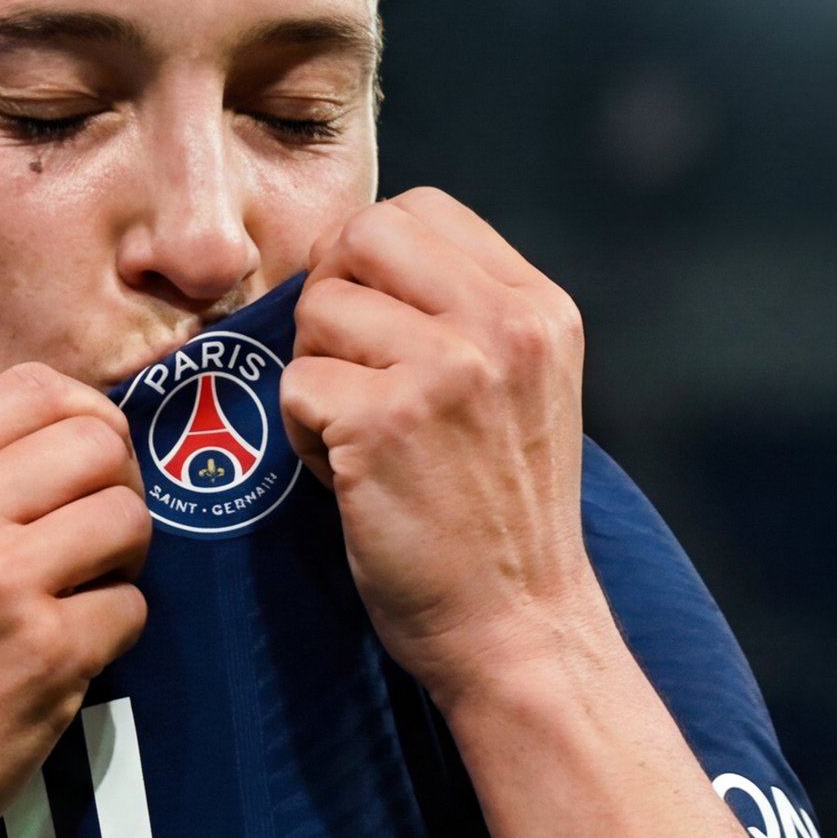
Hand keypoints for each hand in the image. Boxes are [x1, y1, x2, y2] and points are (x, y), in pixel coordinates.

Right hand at [0, 364, 148, 837]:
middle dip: (115, 492)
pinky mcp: (46, 654)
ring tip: (72, 604)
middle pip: (99, 441)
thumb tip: (75, 431)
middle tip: (89, 547)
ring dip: (121, 566)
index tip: (85, 470)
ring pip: (129, 518)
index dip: (86, 419)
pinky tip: (61, 663)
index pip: (36, 385)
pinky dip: (111, 637)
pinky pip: (132, 609)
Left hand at [281, 189, 602, 706]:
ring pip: (317, 312)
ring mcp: (446, 370)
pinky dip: (306, 438)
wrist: (519, 628)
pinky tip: (352, 480)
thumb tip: (346, 261)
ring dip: (317, 377)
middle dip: (330, 299)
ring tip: (361, 440)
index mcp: (539, 307)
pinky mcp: (386, 424)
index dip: (369, 258)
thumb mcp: (517, 388)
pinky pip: (296, 386)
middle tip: (346, 373)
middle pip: (360, 237)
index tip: (372, 326)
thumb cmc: (498, 517)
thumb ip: (459, 315)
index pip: (421, 210)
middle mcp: (503, 325)